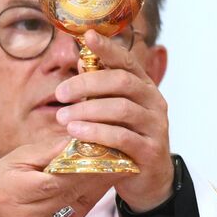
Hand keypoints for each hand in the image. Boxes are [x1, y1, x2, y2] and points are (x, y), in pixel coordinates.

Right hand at [0, 138, 113, 216]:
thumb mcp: (12, 162)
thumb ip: (44, 151)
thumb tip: (74, 138)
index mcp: (14, 191)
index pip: (56, 177)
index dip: (81, 163)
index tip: (102, 147)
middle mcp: (27, 215)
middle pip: (71, 190)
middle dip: (98, 171)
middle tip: (121, 153)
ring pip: (79, 204)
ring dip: (100, 184)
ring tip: (120, 165)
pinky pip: (77, 215)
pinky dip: (92, 198)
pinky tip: (104, 183)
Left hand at [55, 32, 173, 211]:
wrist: (150, 180)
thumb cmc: (126, 141)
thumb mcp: (113, 112)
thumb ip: (100, 90)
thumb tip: (78, 60)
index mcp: (144, 88)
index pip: (127, 62)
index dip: (108, 48)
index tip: (87, 36)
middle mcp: (154, 103)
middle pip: (122, 82)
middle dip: (87, 85)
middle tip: (60, 93)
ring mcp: (156, 127)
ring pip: (121, 109)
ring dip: (88, 111)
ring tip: (62, 117)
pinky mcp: (151, 151)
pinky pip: (122, 138)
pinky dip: (97, 133)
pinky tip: (76, 133)